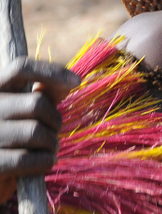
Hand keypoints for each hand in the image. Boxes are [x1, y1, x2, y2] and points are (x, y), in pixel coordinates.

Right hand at [0, 58, 79, 201]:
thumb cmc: (16, 134)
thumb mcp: (26, 108)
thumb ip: (46, 92)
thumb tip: (70, 82)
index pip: (21, 68)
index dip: (51, 71)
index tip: (77, 82)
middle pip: (36, 103)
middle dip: (55, 119)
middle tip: (55, 131)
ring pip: (34, 132)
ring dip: (52, 143)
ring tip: (51, 148)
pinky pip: (25, 159)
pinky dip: (44, 161)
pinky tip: (46, 161)